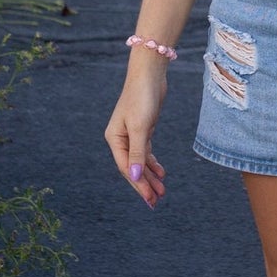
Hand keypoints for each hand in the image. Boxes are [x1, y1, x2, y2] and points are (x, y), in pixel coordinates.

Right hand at [104, 61, 168, 208]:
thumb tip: (134, 176)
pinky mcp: (143, 129)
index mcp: (114, 139)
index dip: (138, 184)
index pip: (126, 168)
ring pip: (140, 161)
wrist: (150, 74)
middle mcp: (120, 138)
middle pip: (132, 167)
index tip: (150, 198)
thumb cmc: (142, 98)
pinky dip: (153, 163)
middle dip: (144, 184)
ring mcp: (131, 134)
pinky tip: (161, 173)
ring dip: (150, 176)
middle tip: (156, 202)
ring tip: (162, 192)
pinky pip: (146, 152)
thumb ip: (138, 152)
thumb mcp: (141, 127)